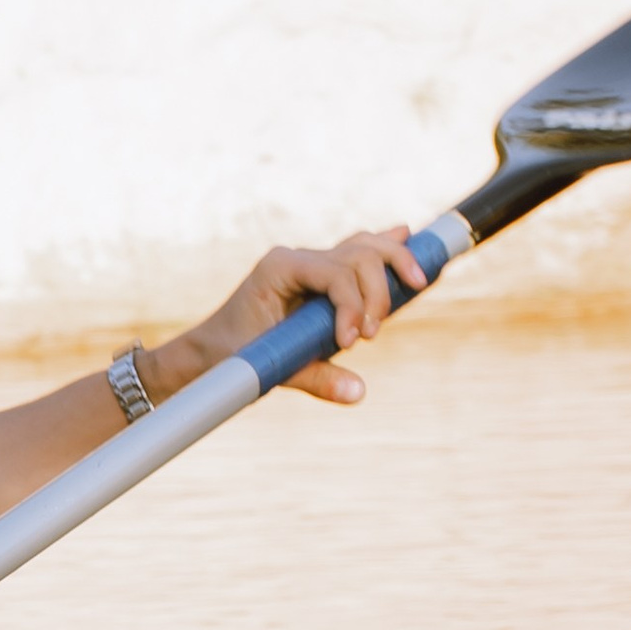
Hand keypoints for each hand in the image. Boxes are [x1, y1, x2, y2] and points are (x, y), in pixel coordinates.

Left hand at [146, 229, 426, 408]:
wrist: (211, 352)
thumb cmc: (234, 356)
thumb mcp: (271, 368)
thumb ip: (315, 379)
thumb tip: (359, 392)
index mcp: (280, 268)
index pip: (335, 273)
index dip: (352, 304)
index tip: (352, 342)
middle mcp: (297, 258)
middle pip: (357, 254)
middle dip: (377, 291)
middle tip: (373, 334)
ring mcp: (310, 264)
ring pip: (362, 248)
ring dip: (393, 264)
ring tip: (419, 280)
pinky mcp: (320, 277)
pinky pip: (357, 255)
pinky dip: (384, 250)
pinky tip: (407, 237)